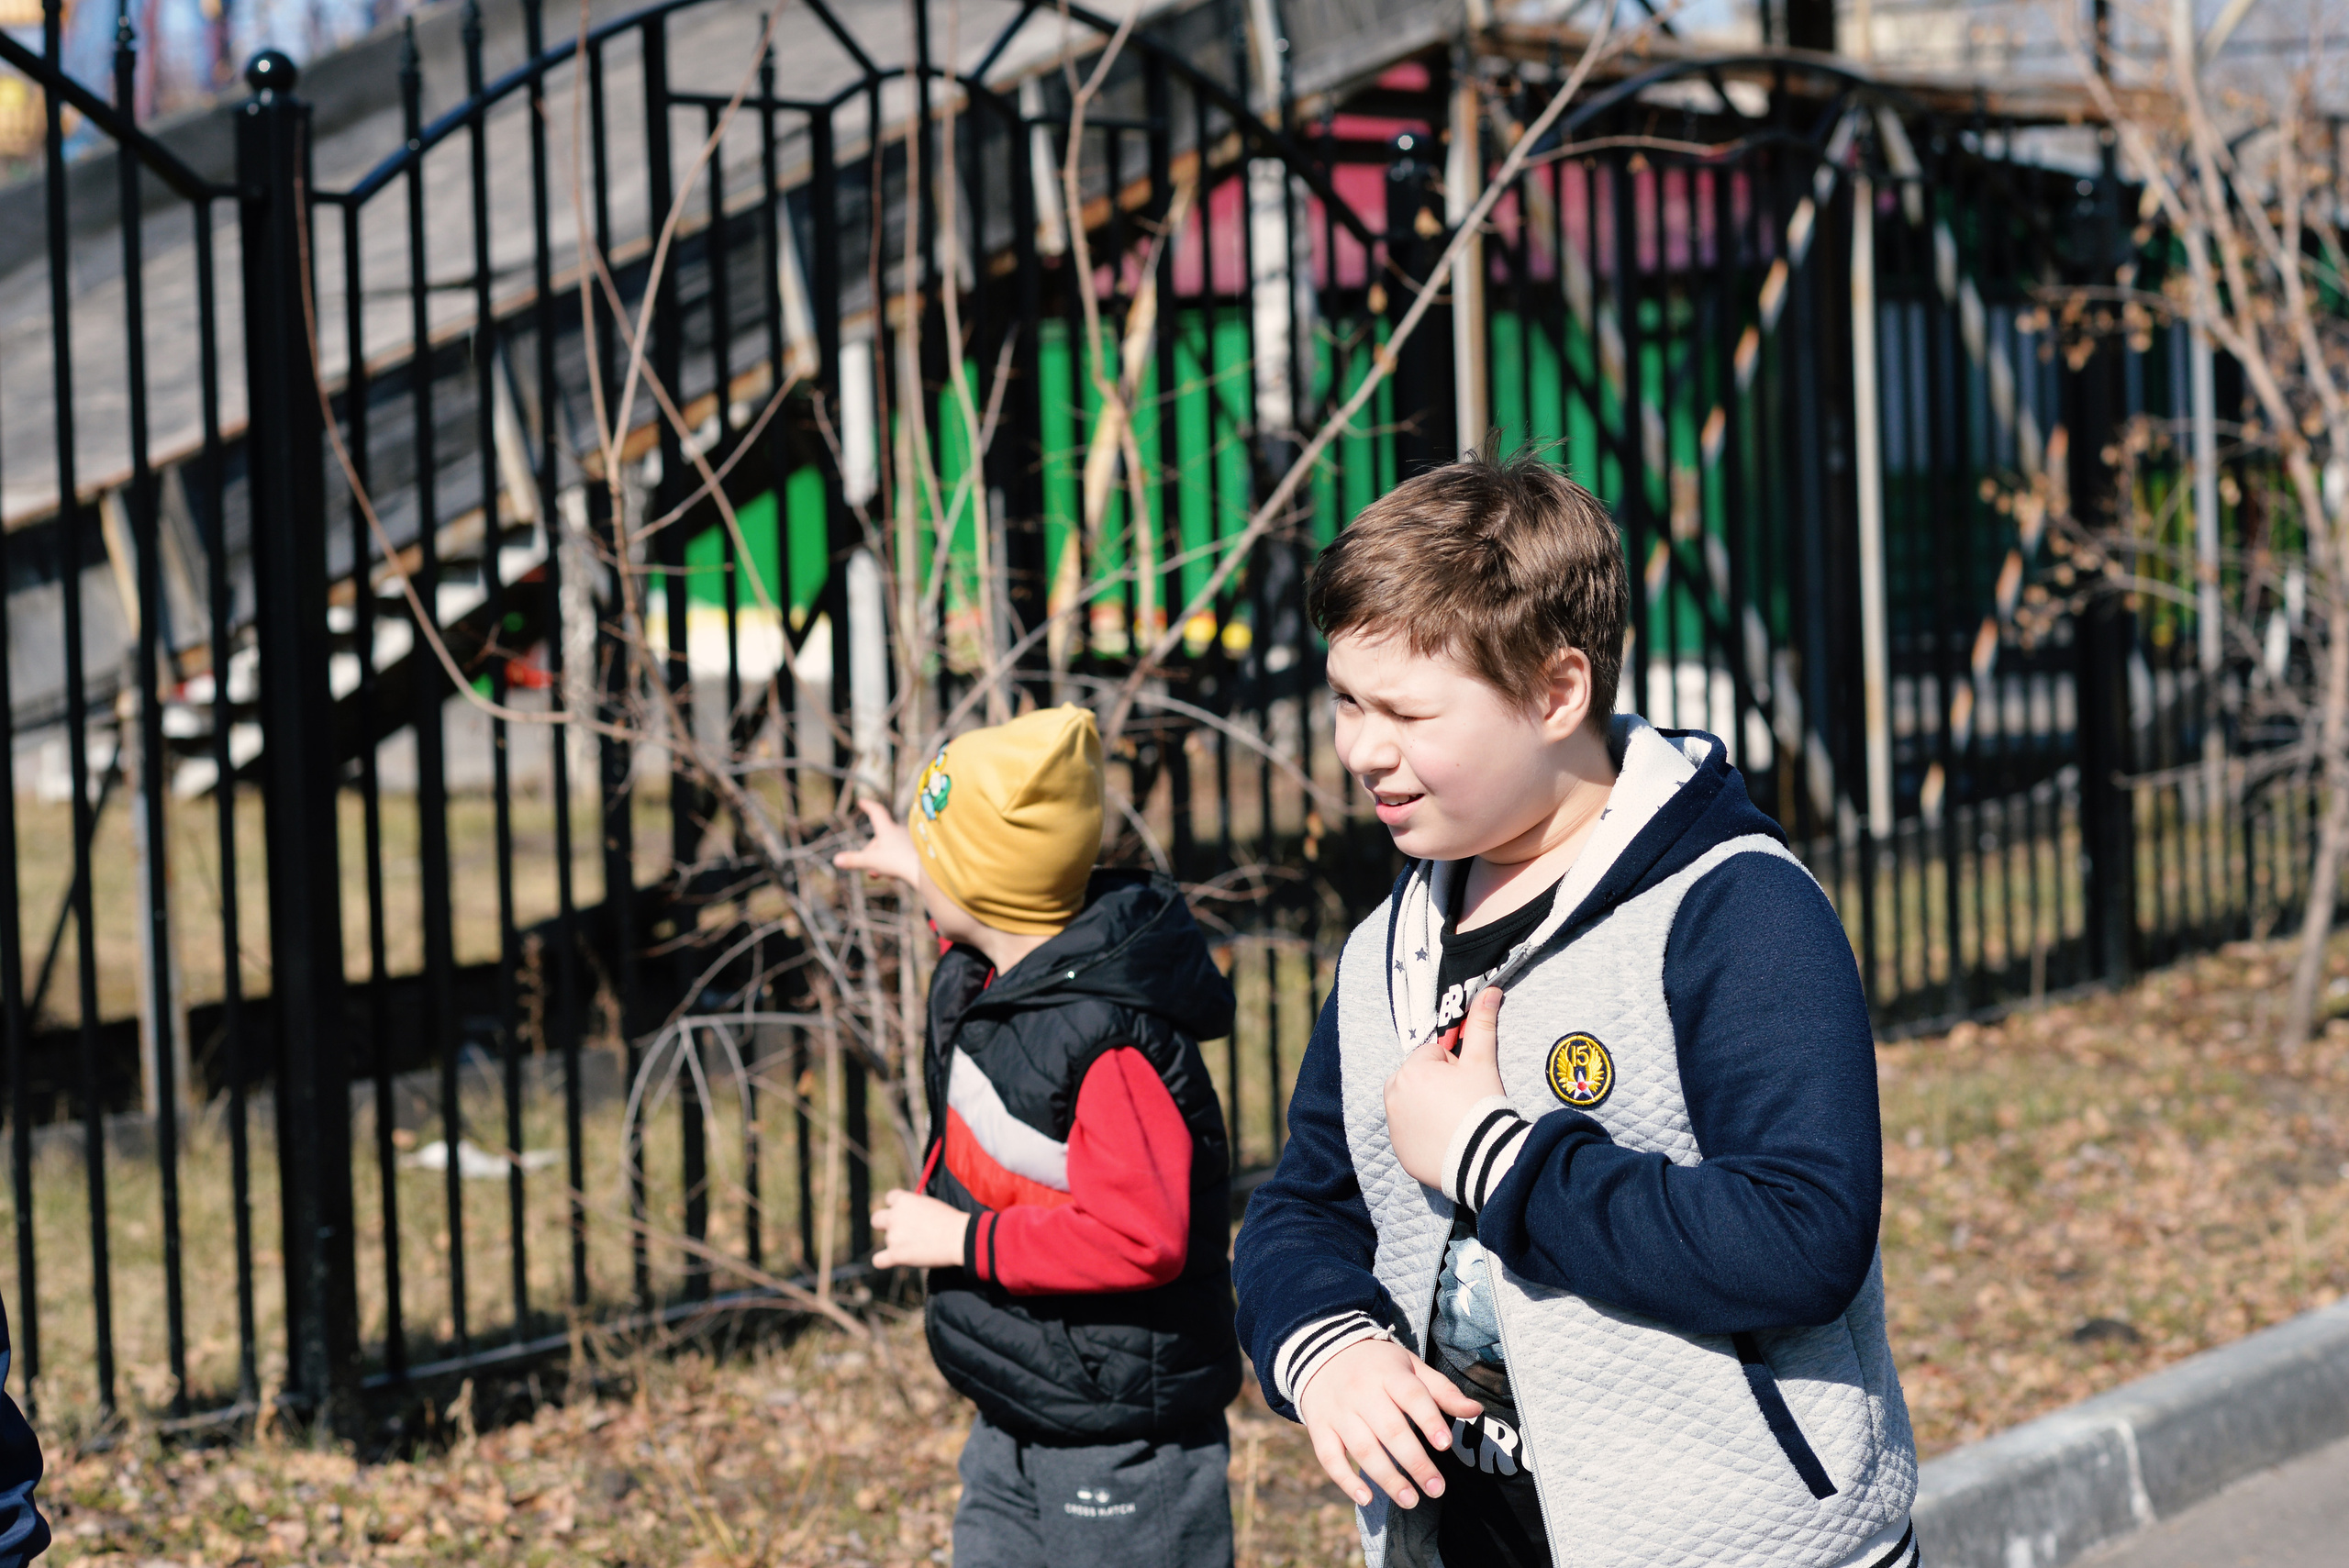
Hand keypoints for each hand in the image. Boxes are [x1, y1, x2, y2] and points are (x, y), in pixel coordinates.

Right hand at [833, 799, 920, 887]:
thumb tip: (836, 860)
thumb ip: (854, 861)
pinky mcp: (919, 851)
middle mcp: (900, 831)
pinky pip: (901, 856)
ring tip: (881, 875)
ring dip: (882, 861)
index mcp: (888, 829)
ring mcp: (911, 840)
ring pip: (890, 849)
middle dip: (871, 853)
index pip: (876, 812)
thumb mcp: (872, 862)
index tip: (862, 801)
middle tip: (870, 871)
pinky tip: (896, 877)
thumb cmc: (900, 862)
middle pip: (880, 839)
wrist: (928, 871)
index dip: (868, 806)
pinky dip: (894, 864)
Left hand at [870, 1189, 969, 1269]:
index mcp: (903, 1200)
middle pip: (876, 1219)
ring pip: (886, 1241)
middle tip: (902, 1231)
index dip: (896, 1206)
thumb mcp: (930, 1204)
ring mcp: (893, 1236)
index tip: (906, 1213)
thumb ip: (915, 1207)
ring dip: (896, 1244)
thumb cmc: (951, 1220)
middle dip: (885, 1225)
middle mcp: (894, 1216)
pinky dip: (884, 1261)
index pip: (889, 1198)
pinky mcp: (895, 1255)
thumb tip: (910, 1215)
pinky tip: (894, 1261)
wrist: (959, 1237)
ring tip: (918, 1247)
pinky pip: (878, 1261)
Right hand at [1296, 1337, 1482, 1508]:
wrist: (1321, 1350)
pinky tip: (1366, 1499)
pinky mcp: (1319, 1427)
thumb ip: (1441, 1391)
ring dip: (1387, 1478)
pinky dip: (1346, 1480)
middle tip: (1437, 1488)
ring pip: (1362, 1449)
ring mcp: (1338, 1411)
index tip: (1445, 1445)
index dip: (1429, 1420)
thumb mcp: (1410, 1366)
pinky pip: (1330, 1457)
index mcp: (1388, 1374)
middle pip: (1390, 1429)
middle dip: (1415, 1462)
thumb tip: (1476, 1410)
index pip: (1412, 1396)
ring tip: (1411, 1501)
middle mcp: (1361, 1392)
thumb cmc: (1377, 1365)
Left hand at [1385, 986, 1505, 1188]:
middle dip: (1437, 1085)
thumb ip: (1481, 1024)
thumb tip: (1490, 990)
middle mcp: (1393, 1095)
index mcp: (1410, 1069)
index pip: (1433, 1056)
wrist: (1483, 1159)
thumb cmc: (1481, 1105)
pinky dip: (1423, 1134)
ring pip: (1412, 1104)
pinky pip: (1410, 1133)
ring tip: (1455, 1122)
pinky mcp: (1399, 1151)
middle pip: (1419, 1078)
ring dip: (1428, 1108)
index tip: (1467, 1085)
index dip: (1455, 1068)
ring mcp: (1393, 1125)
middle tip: (1462, 1103)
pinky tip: (1446, 1140)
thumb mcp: (1482, 1062)